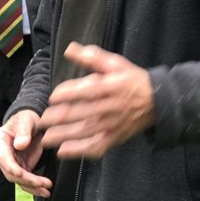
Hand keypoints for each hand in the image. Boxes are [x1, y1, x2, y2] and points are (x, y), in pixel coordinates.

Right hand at [0, 110, 51, 196]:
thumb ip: (23, 131)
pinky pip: (26, 180)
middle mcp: (3, 153)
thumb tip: (20, 145)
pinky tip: (44, 190)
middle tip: (42, 183)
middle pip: (11, 172)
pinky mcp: (22, 166)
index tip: (21, 173)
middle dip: (26, 180)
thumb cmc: (26, 117)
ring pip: (19, 179)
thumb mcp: (26, 119)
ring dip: (32, 187)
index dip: (11, 167)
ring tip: (46, 190)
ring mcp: (12, 161)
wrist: (32, 122)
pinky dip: (35, 186)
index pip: (2, 157)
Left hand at [40, 42, 154, 158]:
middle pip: (81, 113)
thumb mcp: (115, 64)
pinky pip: (94, 147)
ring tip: (46, 138)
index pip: (85, 91)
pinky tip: (63, 151)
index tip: (52, 97)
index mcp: (110, 87)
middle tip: (42, 120)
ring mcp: (112, 125)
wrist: (157, 102)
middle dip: (58, 118)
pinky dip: (78, 151)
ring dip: (62, 136)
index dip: (66, 94)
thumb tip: (70, 49)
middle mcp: (110, 107)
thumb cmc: (132, 81)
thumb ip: (92, 57)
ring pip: (84, 132)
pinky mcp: (114, 138)